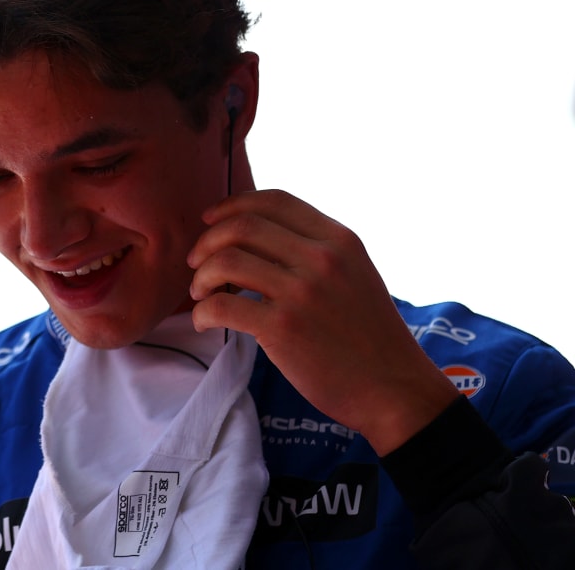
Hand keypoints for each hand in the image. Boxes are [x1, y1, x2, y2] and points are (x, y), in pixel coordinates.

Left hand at [187, 189, 458, 455]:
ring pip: (226, 261)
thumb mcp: (355, 275)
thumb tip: (258, 236)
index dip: (232, 205)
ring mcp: (302, 293)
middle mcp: (321, 259)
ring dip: (201, 277)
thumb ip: (316, 251)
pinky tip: (205, 322)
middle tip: (196, 264)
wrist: (395, 390)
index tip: (210, 219)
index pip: (274, 201)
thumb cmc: (369, 336)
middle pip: (242, 226)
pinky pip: (222, 305)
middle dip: (207, 241)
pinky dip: (202, 312)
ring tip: (200, 295)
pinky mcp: (283, 328)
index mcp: (339, 240)